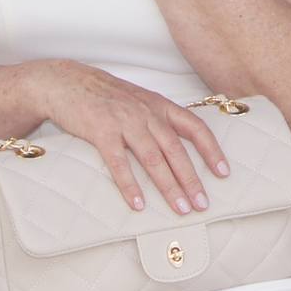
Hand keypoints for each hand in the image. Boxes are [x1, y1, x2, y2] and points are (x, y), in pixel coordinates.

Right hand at [36, 61, 230, 215]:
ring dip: (169, 186)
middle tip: (203, 204)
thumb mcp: (138, 101)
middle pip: (176, 149)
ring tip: (181, 208)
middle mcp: (146, 112)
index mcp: (159, 105)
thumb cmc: (104, 96)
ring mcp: (124, 121)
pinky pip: (118, 162)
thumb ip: (157, 119)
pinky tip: (138, 204)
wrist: (66, 82)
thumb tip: (178, 148)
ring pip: (153, 158)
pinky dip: (129, 185)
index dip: (211, 150)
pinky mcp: (101, 131)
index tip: (224, 172)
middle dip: (192, 178)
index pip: (194, 127)